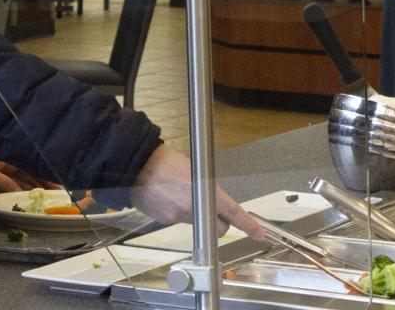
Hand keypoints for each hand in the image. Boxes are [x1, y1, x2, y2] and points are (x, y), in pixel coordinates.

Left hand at [0, 152, 55, 191]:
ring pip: (22, 178)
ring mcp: (2, 168)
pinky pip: (12, 182)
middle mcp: (8, 161)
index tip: (56, 182)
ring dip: (33, 186)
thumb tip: (21, 193)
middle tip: (57, 192)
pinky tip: (28, 195)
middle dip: (42, 182)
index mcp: (9, 156)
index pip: (32, 167)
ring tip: (47, 195)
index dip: (44, 174)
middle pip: (29, 173)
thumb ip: (5, 183)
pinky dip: (20, 188)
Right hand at [130, 144, 263, 240]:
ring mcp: (178, 216)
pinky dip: (176, 211)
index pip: (233, 213)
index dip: (248, 225)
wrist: (136, 165)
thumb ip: (206, 188)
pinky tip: (167, 197)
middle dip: (219, 223)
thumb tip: (213, 198)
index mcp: (205, 191)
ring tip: (180, 194)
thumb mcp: (195, 169)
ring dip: (195, 214)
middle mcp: (194, 208)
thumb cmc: (165, 160)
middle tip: (213, 211)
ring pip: (197, 223)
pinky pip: (178, 219)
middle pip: (218, 228)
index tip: (258, 233)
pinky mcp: (165, 220)